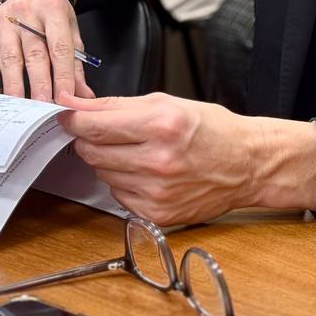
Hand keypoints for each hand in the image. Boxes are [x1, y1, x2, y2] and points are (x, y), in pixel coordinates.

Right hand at [0, 0, 93, 101]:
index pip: (59, 47)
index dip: (62, 75)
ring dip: (14, 86)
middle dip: (39, 84)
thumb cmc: (53, 14)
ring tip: (20, 108)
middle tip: (43, 108)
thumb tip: (82, 96)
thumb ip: (76, 65)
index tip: (64, 98)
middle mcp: (27, 12)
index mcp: (53, 9)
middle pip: (34, 54)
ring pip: (10, 58)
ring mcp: (4, 20)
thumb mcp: (70, 31)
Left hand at [58, 93, 261, 224]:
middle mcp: (158, 161)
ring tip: (136, 151)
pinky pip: (119, 195)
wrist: (247, 164)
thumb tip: (77, 105)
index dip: (74, 119)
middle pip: (92, 151)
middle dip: (90, 138)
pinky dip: (125, 182)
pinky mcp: (157, 213)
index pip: (94, 125)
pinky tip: (146, 172)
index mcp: (161, 125)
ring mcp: (157, 191)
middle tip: (104, 131)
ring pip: (103, 174)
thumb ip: (118, 105)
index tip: (68, 114)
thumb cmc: (212, 129)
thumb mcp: (167, 102)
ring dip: (109, 161)